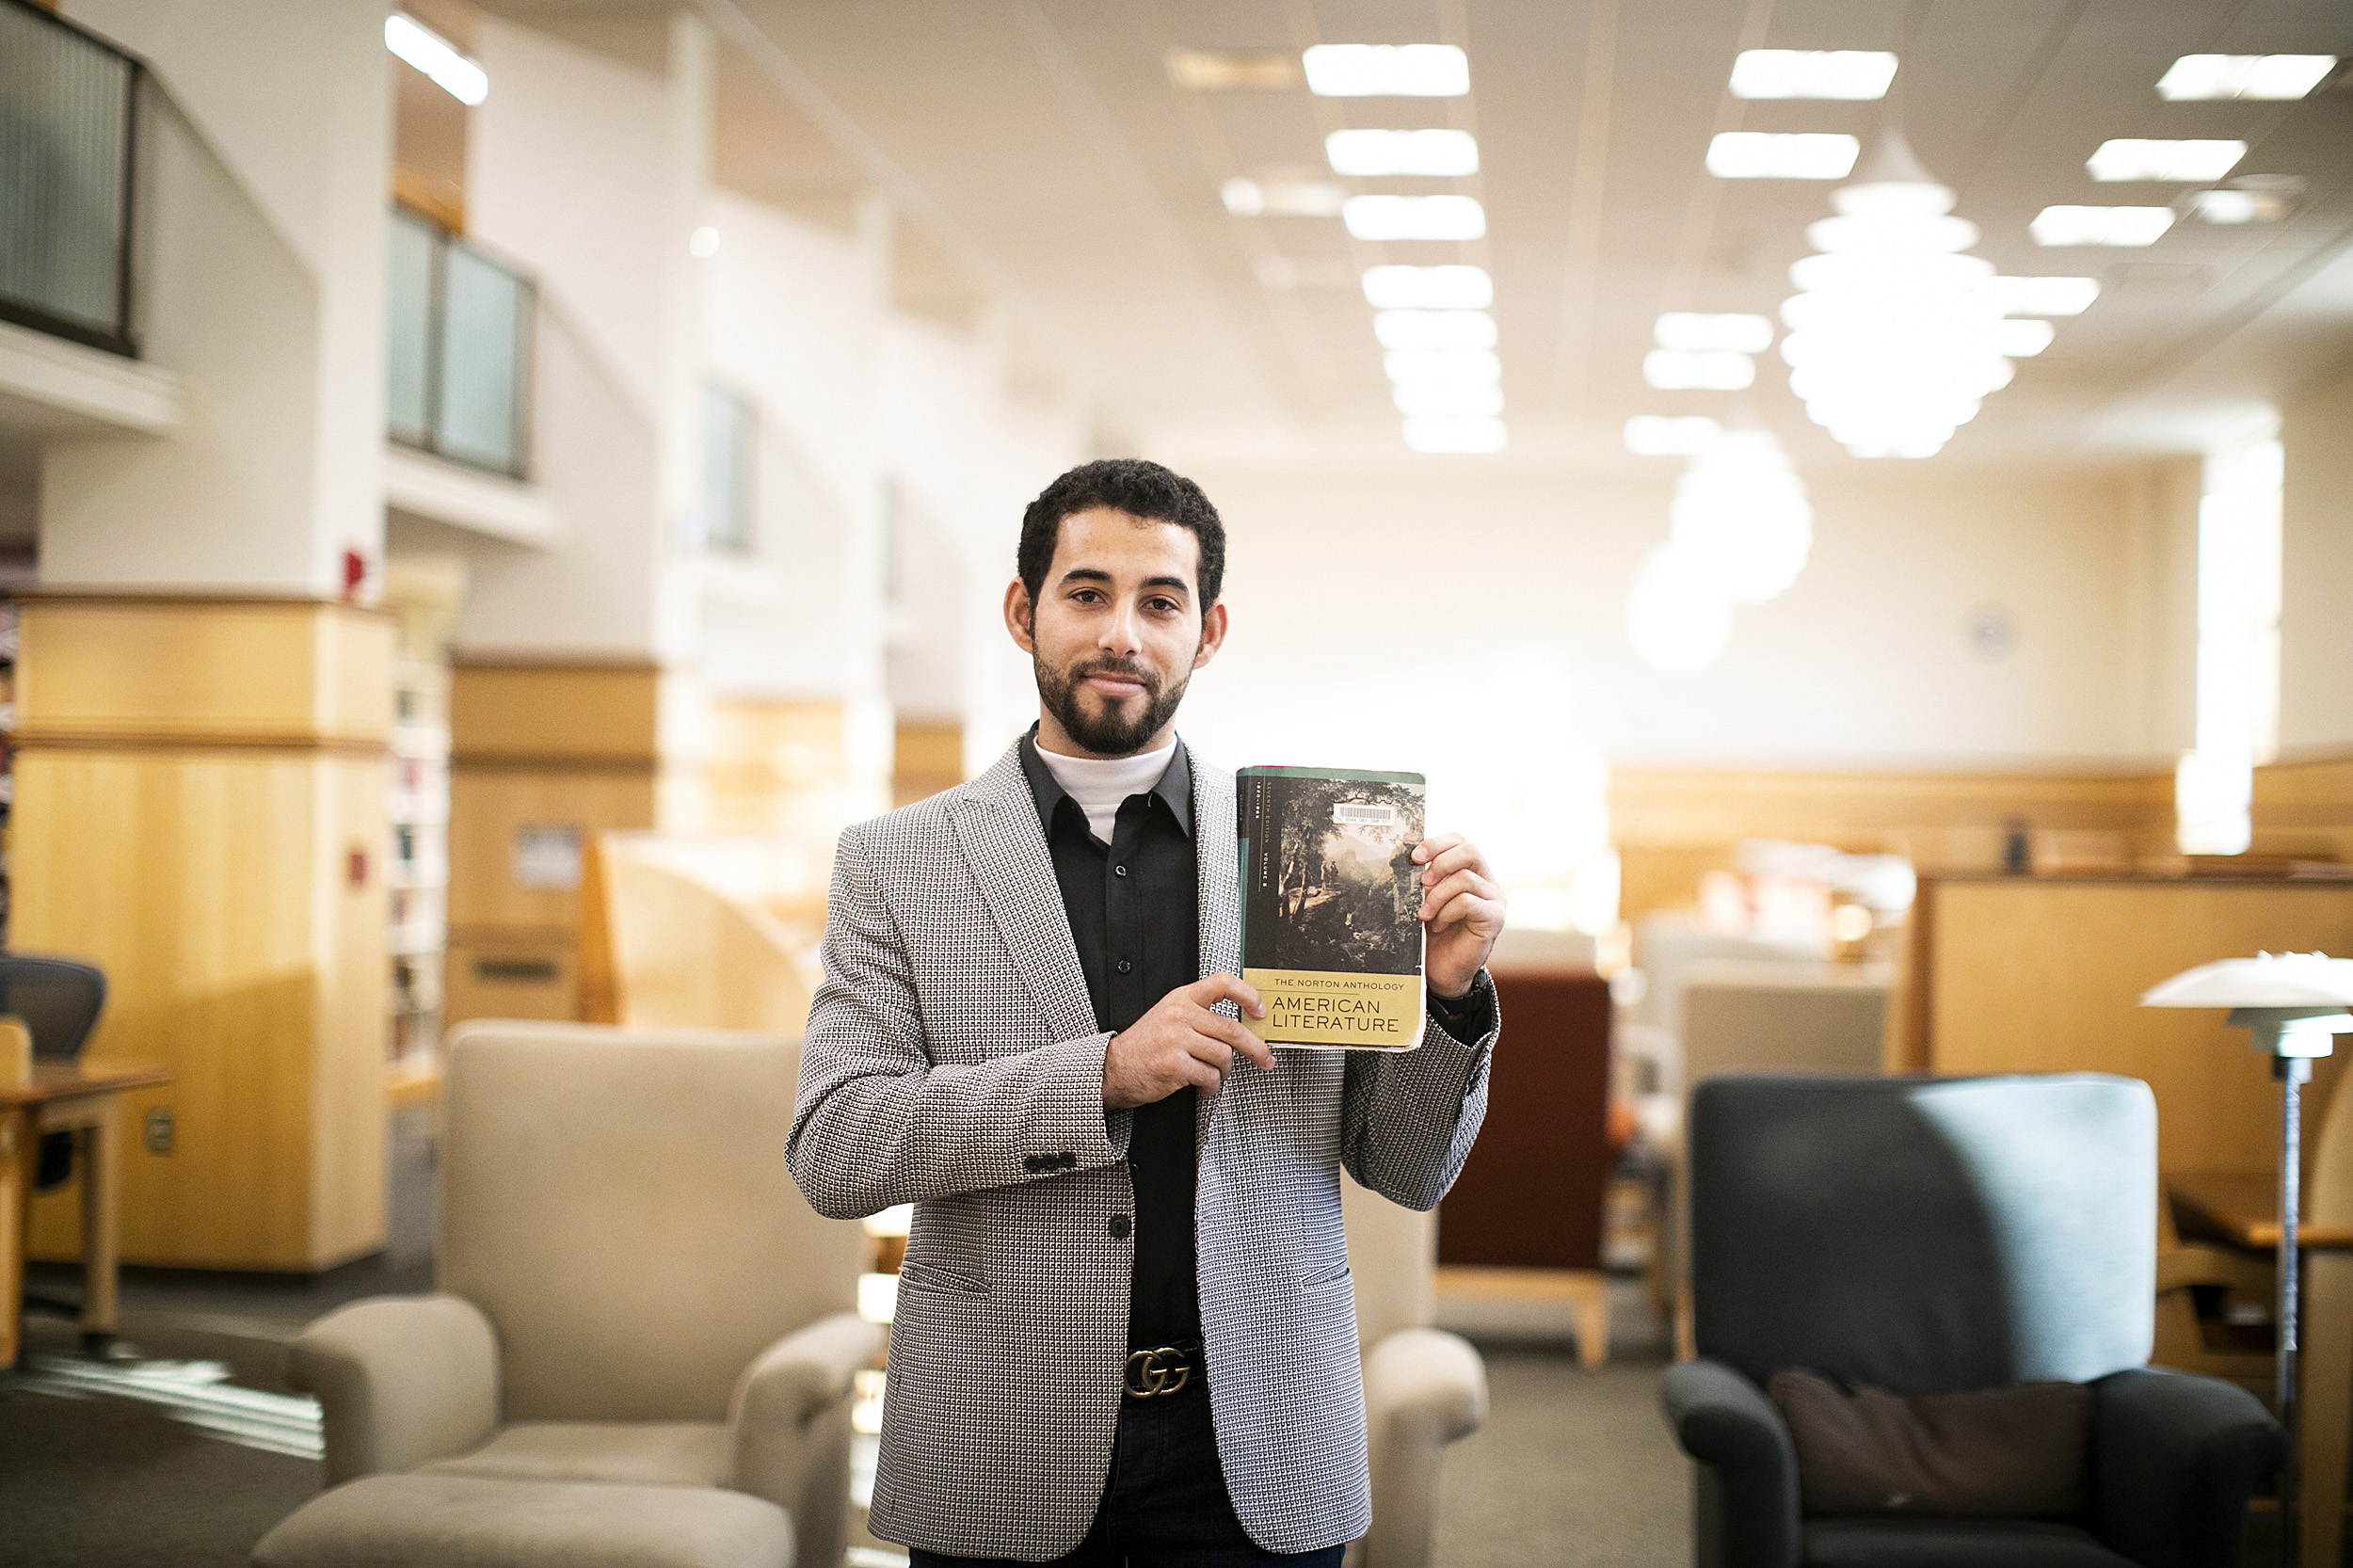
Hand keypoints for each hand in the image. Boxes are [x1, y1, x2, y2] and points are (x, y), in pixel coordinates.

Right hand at [1104, 975, 1273, 1107]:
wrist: (1113, 1069)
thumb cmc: (1145, 1046)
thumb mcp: (1169, 1017)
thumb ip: (1199, 1016)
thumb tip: (1239, 1030)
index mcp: (1181, 999)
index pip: (1222, 983)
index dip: (1248, 995)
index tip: (1260, 1011)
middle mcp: (1180, 1015)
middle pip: (1232, 1029)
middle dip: (1255, 1048)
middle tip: (1265, 1059)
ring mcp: (1177, 1039)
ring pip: (1224, 1056)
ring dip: (1224, 1072)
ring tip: (1213, 1075)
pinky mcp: (1176, 1065)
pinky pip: (1210, 1077)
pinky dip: (1211, 1087)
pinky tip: (1201, 1087)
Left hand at [1414, 833, 1503, 998]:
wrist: (1442, 971)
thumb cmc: (1432, 934)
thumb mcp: (1425, 901)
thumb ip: (1424, 881)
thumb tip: (1408, 861)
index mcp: (1470, 871)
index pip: (1460, 841)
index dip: (1436, 843)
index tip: (1414, 857)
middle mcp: (1486, 881)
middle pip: (1470, 850)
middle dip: (1440, 862)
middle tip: (1422, 881)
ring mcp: (1494, 899)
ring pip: (1465, 878)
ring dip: (1437, 895)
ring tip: (1425, 914)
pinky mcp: (1494, 918)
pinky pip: (1468, 901)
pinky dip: (1447, 911)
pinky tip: (1438, 925)